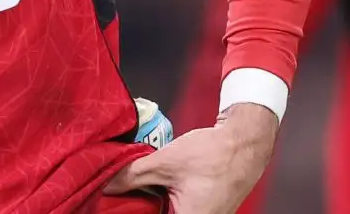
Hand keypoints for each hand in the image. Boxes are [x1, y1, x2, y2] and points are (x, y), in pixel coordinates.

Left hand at [104, 102, 278, 213]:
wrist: (245, 142)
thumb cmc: (212, 155)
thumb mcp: (165, 163)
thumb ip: (131, 176)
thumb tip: (105, 185)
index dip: (131, 211)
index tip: (114, 204)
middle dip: (139, 205)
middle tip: (120, 193)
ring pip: (166, 212)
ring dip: (150, 202)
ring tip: (133, 187)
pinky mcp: (206, 209)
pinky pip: (177, 208)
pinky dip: (163, 198)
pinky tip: (150, 185)